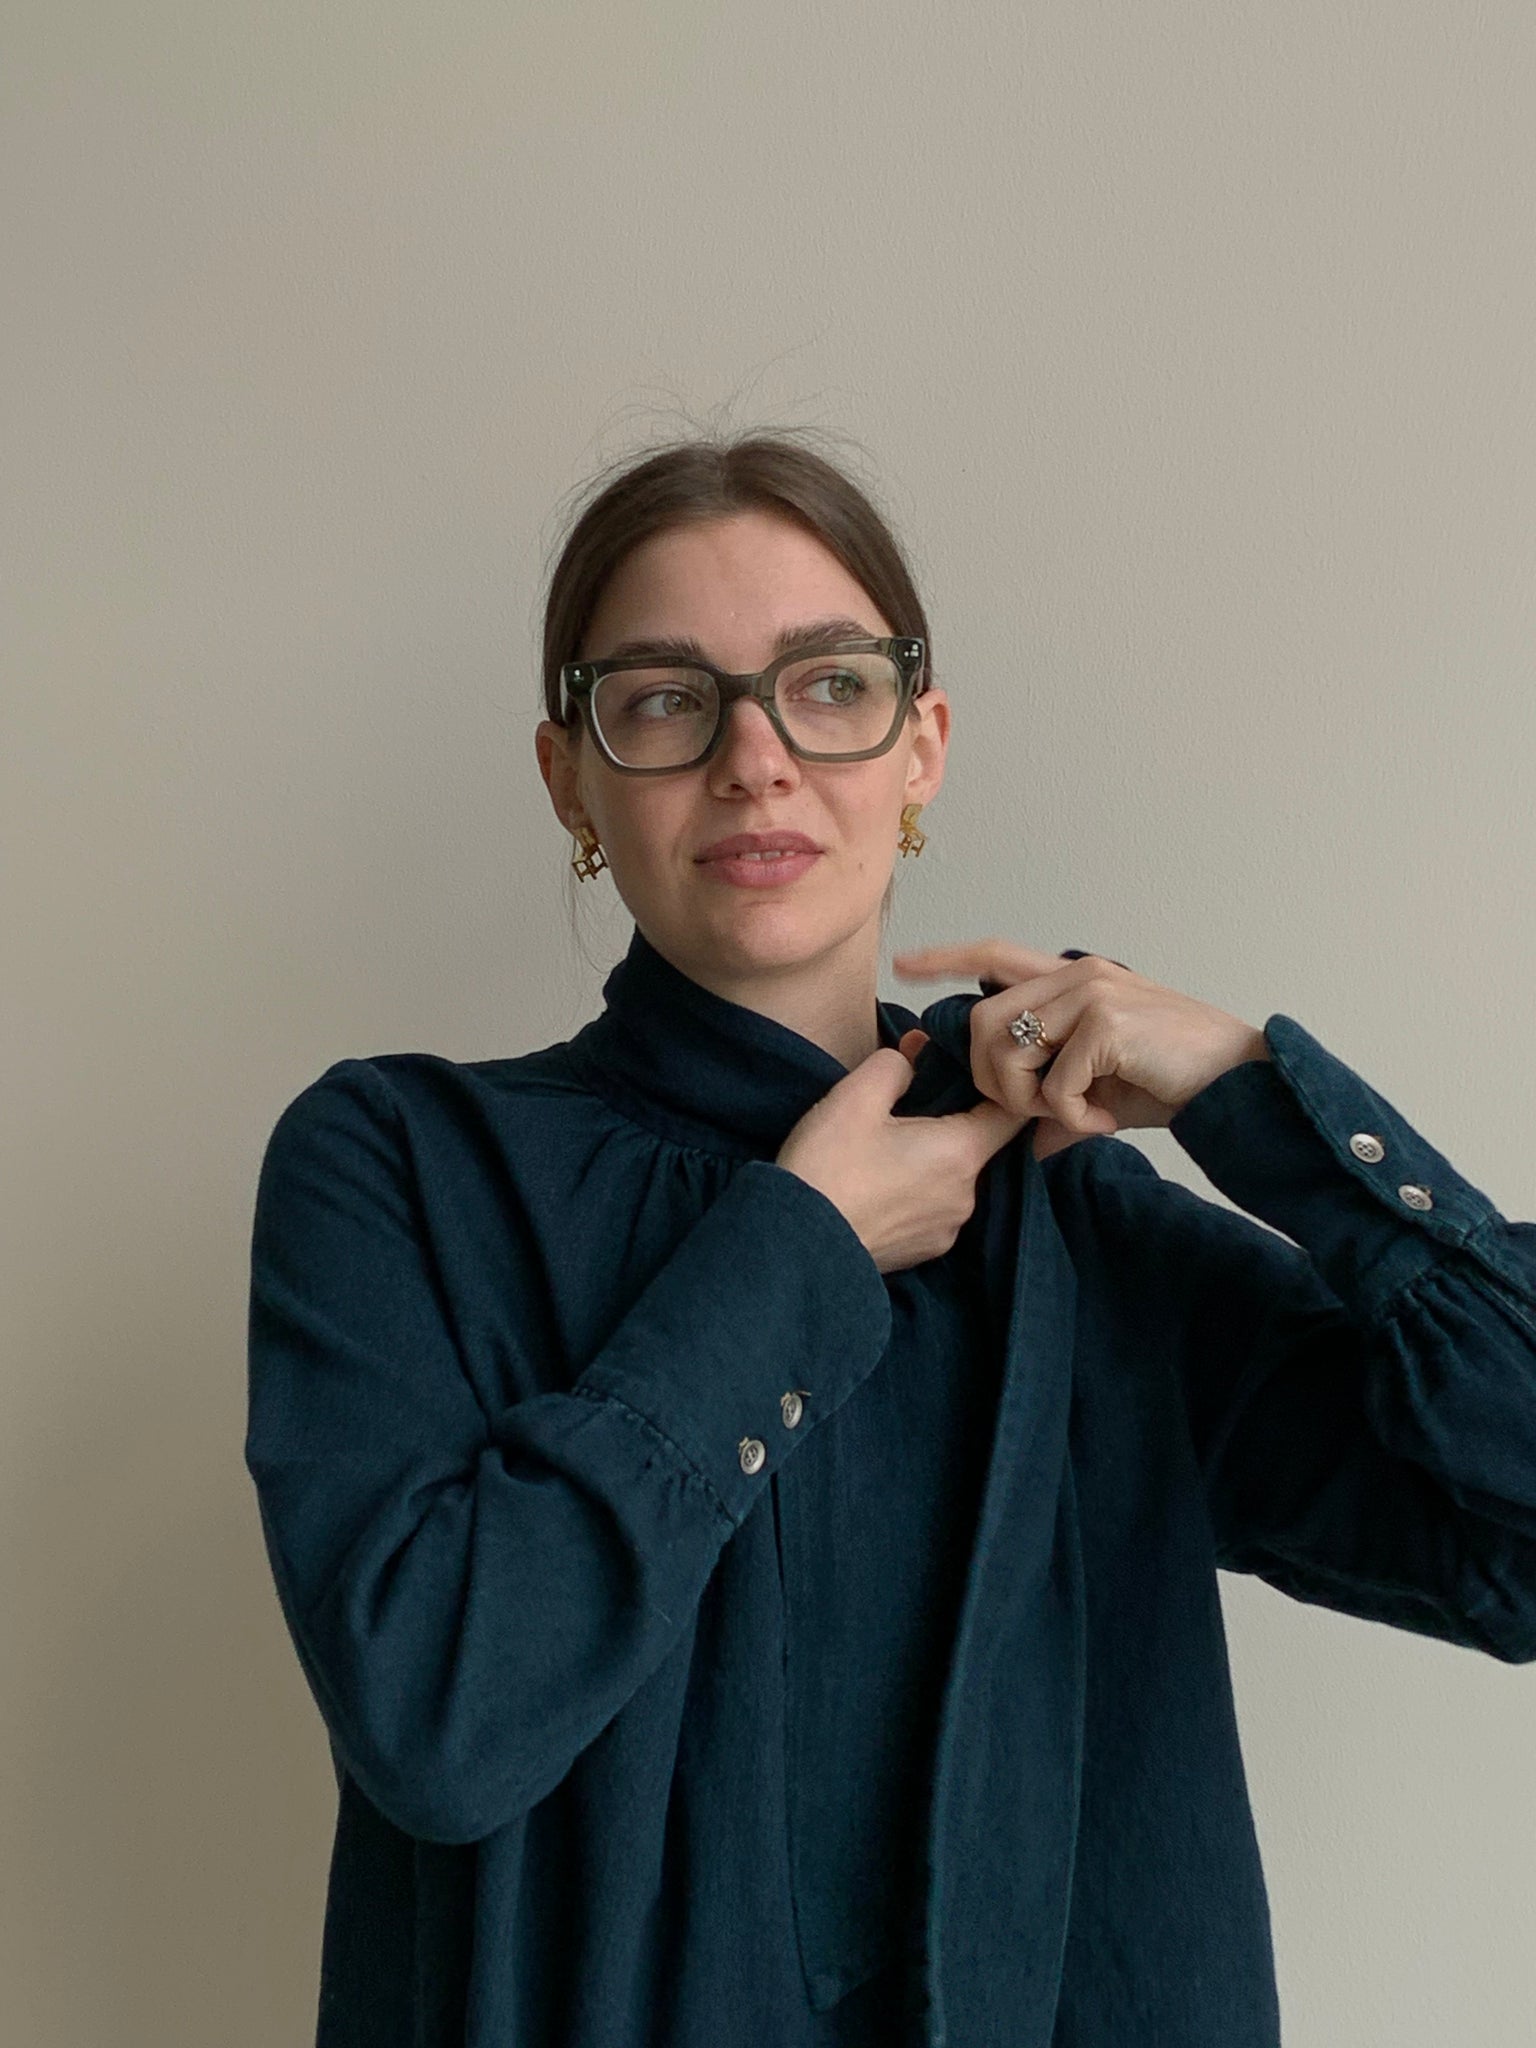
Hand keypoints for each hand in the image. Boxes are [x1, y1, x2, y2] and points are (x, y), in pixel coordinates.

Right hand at [775, 1039, 1029, 1272]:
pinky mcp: (922, 1252)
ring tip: (886, 1147)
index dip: (998, 1089)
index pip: (1012, 1115)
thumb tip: (912, 1059)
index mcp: (960, 1153)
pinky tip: (880, 1183)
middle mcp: (966, 1197)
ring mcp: (946, 1231)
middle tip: (908, 1103)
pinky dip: (917, 1192)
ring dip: (931, 1159)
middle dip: (951, 1121)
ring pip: (953, 1179)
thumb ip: (895, 1064)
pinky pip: (933, 1209)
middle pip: (979, 1146)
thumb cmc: (826, 1167)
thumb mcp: (855, 1095)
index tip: (974, 1074)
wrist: (795, 1244)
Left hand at [891, 939, 1269, 1162]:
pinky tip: (1102, 1121)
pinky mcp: (1106, 1023)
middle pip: (981, 1019)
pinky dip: (1068, 1118)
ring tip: (1073, 1117)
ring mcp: (1091, 993)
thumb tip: (1029, 1148)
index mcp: (1074, 979)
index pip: (995, 954)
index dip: (947, 958)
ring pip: (1005, 1050)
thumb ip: (1061, 1105)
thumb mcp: (1106, 1092)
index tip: (905, 966)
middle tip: (1034, 1113)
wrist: (1239, 1080)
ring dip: (1026, 1100)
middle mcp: (1077, 974)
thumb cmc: (1176, 1080)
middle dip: (989, 1078)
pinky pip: (1051, 1085)